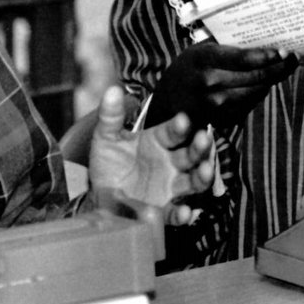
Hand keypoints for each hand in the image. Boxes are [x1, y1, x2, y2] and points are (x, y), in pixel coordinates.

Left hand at [87, 85, 215, 224]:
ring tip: (205, 171)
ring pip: (193, 181)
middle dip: (200, 147)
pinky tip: (186, 212)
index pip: (173, 131)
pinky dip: (183, 214)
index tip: (182, 120)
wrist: (99, 195)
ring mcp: (170, 187)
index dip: (179, 126)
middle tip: (204, 139)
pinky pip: (176, 212)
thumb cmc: (108, 164)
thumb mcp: (106, 138)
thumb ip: (110, 116)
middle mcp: (170, 163)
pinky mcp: (163, 210)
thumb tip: (113, 90)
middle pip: (191, 154)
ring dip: (202, 176)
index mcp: (158, 141)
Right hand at [148, 40, 297, 129]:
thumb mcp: (199, 51)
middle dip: (279, 68)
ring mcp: (214, 104)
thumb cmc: (188, 69)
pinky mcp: (220, 119)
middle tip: (293, 59)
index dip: (268, 56)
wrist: (166, 102)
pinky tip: (262, 85)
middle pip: (255, 78)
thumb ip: (226, 47)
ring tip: (282, 68)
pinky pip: (248, 106)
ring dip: (271, 82)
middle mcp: (209, 82)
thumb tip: (262, 40)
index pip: (244, 58)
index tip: (285, 52)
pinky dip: (258, 95)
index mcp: (203, 58)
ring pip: (256, 93)